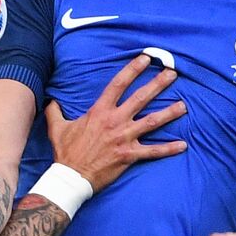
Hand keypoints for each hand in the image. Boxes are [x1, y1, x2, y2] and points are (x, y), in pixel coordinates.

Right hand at [46, 55, 186, 192]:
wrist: (71, 176)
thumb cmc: (66, 152)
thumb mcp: (57, 127)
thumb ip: (55, 111)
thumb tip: (51, 101)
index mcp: (100, 111)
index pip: (118, 84)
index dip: (132, 69)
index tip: (146, 58)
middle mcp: (115, 121)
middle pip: (141, 98)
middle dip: (158, 84)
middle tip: (173, 74)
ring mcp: (124, 138)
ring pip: (152, 122)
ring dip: (169, 113)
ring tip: (184, 106)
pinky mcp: (130, 155)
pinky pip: (153, 152)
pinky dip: (168, 149)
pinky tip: (183, 145)